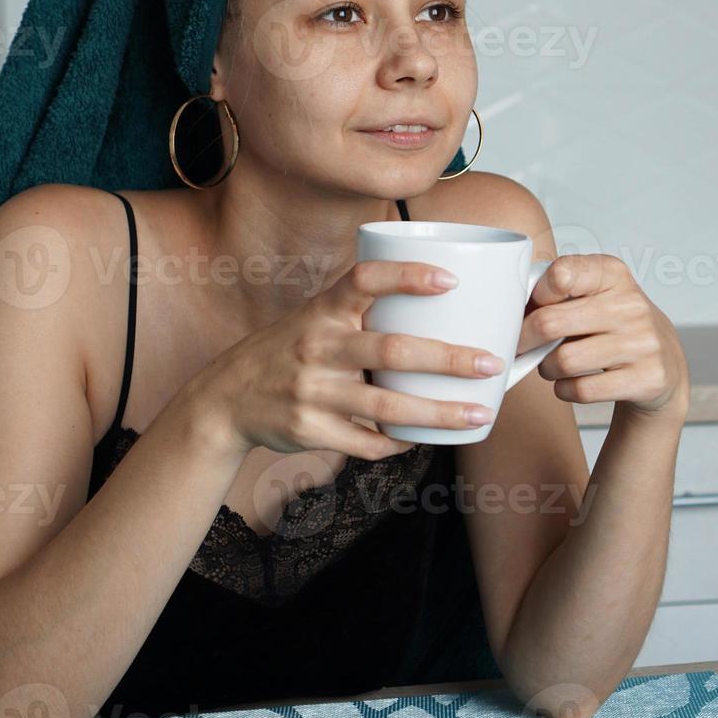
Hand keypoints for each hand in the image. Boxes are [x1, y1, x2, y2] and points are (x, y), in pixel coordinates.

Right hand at [197, 261, 509, 460]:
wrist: (228, 397)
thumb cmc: (292, 349)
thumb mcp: (316, 316)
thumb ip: (363, 307)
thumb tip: (444, 297)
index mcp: (323, 310)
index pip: (364, 279)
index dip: (407, 276)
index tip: (451, 280)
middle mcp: (317, 346)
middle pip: (391, 349)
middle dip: (448, 358)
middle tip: (489, 363)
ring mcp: (313, 391)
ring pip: (387, 404)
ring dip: (439, 412)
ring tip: (479, 414)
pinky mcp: (310, 429)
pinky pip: (368, 441)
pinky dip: (400, 441)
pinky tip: (424, 437)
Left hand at [517, 254, 688, 417]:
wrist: (665, 366)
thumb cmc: (615, 327)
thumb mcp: (595, 296)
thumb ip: (558, 293)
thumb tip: (511, 307)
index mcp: (613, 275)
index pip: (562, 273)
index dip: (536, 294)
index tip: (532, 307)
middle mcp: (631, 305)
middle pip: (550, 322)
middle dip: (524, 340)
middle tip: (521, 347)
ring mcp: (642, 343)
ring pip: (563, 361)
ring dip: (546, 368)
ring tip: (551, 366)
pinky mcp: (646, 379)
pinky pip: (582, 390)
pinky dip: (564, 390)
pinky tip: (570, 383)